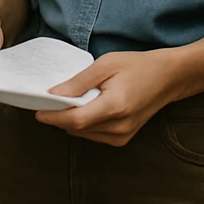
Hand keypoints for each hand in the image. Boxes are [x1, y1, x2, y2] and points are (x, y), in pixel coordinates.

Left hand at [35, 49, 179, 145]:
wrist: (167, 78)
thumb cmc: (136, 66)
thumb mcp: (105, 65)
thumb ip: (79, 82)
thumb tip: (54, 93)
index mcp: (115, 107)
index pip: (76, 119)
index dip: (53, 116)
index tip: (36, 110)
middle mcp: (119, 126)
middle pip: (78, 129)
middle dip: (57, 117)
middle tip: (43, 102)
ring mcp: (123, 135)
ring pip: (84, 134)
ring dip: (69, 121)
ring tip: (60, 103)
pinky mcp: (124, 138)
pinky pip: (95, 135)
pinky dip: (83, 124)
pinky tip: (80, 108)